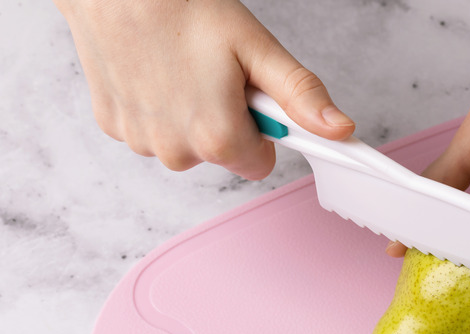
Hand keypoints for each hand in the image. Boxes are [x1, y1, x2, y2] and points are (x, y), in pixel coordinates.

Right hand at [54, 0, 353, 178]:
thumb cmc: (183, 9)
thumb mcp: (257, 49)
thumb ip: (301, 96)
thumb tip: (340, 130)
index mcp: (218, 139)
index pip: (259, 165)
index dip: (262, 130)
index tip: (253, 98)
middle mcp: (176, 151)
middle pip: (222, 154)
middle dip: (226, 120)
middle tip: (215, 73)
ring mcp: (141, 142)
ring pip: (186, 144)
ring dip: (190, 115)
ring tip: (182, 68)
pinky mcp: (113, 127)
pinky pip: (152, 131)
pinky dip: (158, 109)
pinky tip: (155, 73)